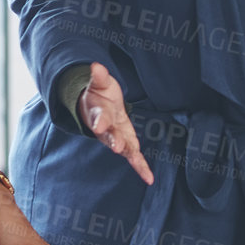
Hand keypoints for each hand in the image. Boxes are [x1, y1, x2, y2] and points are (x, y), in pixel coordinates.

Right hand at [77, 62, 153, 184]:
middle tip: (117, 147)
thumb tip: (95, 66)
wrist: (97, 107)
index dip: (99, 121)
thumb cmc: (98, 94)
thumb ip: (98, 76)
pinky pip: (133, 156)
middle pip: (109, 136)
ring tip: (139, 165)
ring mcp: (116, 137)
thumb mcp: (99, 83)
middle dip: (113, 141)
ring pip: (123, 148)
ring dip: (129, 154)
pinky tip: (149, 178)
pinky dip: (141, 167)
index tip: (98, 126)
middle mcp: (105, 129)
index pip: (98, 116)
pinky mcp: (126, 143)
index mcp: (97, 113)